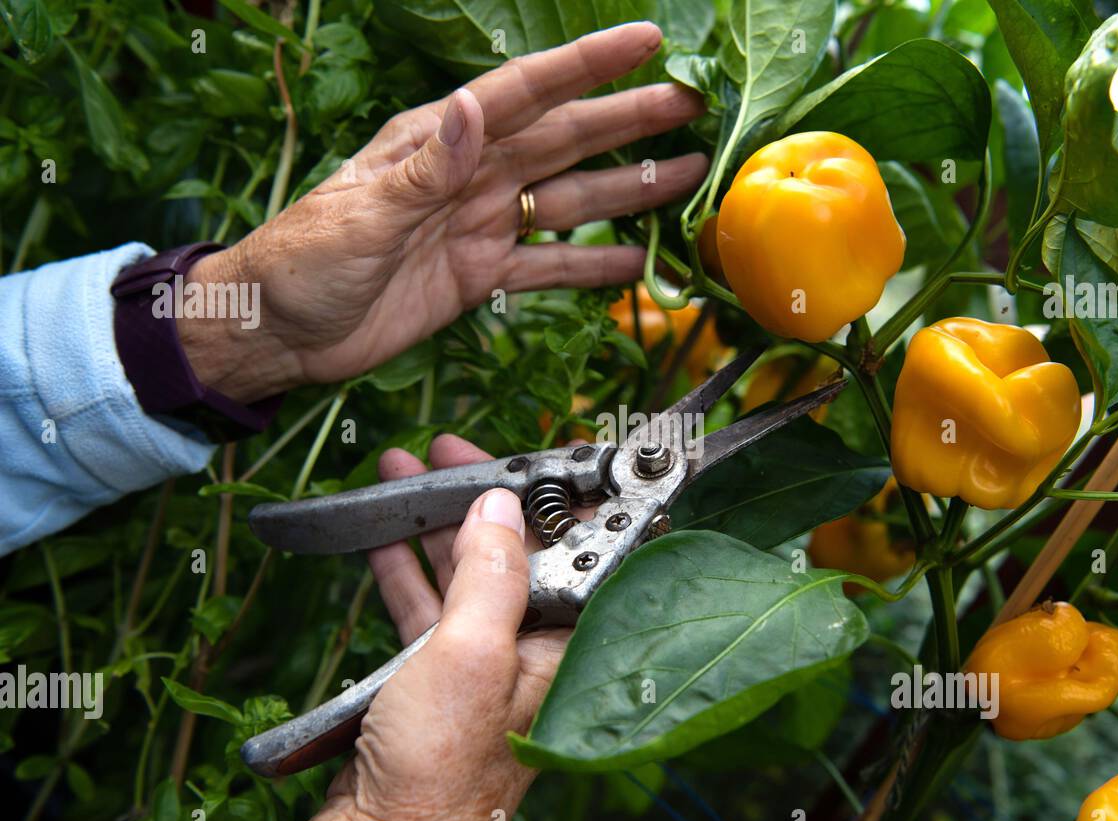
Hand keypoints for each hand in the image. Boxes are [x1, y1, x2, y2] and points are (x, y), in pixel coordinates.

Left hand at [184, 22, 706, 403]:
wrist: (277, 333)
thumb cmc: (302, 263)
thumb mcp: (359, 213)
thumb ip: (423, 168)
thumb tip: (469, 107)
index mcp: (438, 142)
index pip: (524, 92)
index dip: (587, 66)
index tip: (647, 42)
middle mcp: (470, 174)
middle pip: (565, 140)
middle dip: (630, 120)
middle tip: (694, 104)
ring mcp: (480, 225)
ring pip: (570, 200)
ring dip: (629, 189)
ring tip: (688, 176)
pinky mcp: (479, 276)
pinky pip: (549, 269)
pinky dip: (592, 267)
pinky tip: (638, 263)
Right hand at [255, 435, 571, 820]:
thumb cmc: (439, 768)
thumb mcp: (471, 654)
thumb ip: (490, 575)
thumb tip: (502, 508)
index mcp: (564, 645)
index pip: (582, 552)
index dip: (562, 496)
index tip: (538, 453)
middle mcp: (533, 651)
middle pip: (519, 553)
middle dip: (483, 496)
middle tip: (450, 452)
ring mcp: (485, 663)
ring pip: (468, 573)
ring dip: (434, 523)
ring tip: (402, 473)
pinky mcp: (440, 677)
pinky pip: (429, 606)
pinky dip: (406, 567)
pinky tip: (381, 535)